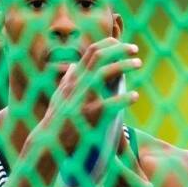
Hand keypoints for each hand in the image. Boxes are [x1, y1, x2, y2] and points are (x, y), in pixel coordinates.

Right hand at [38, 37, 142, 153]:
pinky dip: (124, 98)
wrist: (49, 142)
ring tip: (138, 63)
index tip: (123, 45)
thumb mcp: (59, 95)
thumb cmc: (55, 120)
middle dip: (120, 49)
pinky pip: (110, 103)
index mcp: (74, 78)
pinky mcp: (89, 115)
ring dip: (124, 64)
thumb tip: (71, 66)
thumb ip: (67, 80)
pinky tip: (135, 96)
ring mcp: (83, 98)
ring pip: (105, 72)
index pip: (92, 51)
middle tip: (135, 50)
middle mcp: (77, 83)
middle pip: (100, 56)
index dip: (110, 44)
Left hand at [66, 140, 162, 186]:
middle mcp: (129, 183)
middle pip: (120, 157)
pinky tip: (116, 161)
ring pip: (128, 163)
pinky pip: (133, 180)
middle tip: (103, 121)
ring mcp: (139, 186)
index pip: (110, 163)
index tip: (91, 132)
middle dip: (113, 140)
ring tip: (112, 131)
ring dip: (121, 148)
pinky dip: (124, 171)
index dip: (102, 149)